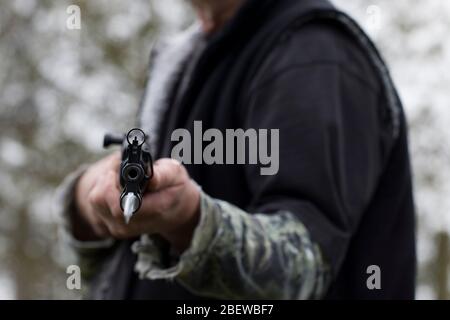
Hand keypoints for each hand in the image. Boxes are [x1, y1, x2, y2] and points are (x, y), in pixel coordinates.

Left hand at [75, 156, 200, 251]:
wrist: (176, 210)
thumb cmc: (175, 188)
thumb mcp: (176, 174)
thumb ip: (164, 175)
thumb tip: (151, 178)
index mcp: (153, 210)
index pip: (120, 204)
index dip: (113, 184)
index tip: (117, 170)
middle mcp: (134, 224)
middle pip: (102, 201)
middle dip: (106, 180)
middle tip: (117, 170)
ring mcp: (121, 228)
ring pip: (96, 202)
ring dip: (102, 184)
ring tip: (117, 177)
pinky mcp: (112, 227)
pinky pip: (96, 205)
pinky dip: (101, 191)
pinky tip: (115, 186)